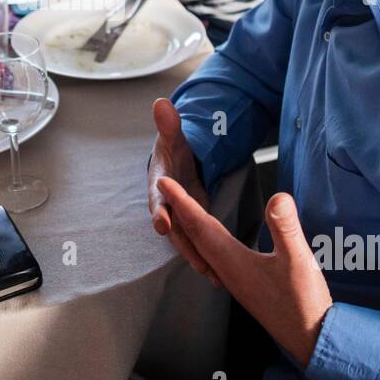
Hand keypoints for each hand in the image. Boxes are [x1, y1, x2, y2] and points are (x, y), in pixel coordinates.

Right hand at [148, 99, 218, 284]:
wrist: (173, 163)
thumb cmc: (172, 149)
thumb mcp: (173, 136)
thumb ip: (169, 124)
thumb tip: (160, 102)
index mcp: (160, 186)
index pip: (157, 200)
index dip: (159, 212)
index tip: (162, 224)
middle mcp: (167, 206)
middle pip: (173, 229)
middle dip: (184, 246)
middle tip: (197, 262)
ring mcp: (179, 217)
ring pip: (187, 241)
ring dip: (198, 257)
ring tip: (214, 276)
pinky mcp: (192, 224)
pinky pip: (199, 243)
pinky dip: (207, 256)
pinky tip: (221, 274)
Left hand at [158, 178, 332, 367]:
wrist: (307, 337)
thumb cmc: (302, 301)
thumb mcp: (298, 260)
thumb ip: (286, 228)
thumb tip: (278, 196)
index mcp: (232, 261)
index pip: (200, 225)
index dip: (182, 201)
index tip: (164, 182)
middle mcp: (225, 270)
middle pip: (194, 235)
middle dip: (178, 208)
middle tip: (164, 186)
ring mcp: (232, 279)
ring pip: (201, 248)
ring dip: (187, 225)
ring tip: (180, 208)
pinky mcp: (241, 284)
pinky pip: (212, 257)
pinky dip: (203, 240)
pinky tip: (209, 240)